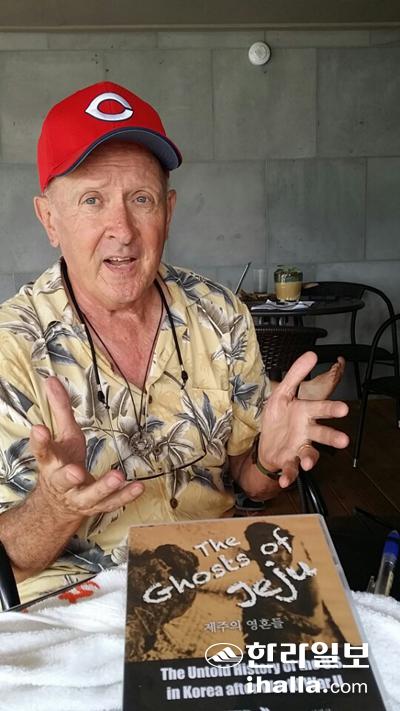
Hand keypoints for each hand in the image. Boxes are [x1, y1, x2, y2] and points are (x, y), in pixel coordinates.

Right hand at [30, 377, 143, 520]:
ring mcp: (80, 496)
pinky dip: (125, 495)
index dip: (40, 440)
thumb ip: (60, 409)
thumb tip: (51, 380)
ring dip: (103, 486)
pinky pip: (112, 502)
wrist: (59, 504)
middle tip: (75, 471)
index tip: (39, 428)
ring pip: (90, 495)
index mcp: (51, 462)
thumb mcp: (63, 434)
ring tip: (117, 476)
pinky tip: (138, 487)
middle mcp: (62, 482)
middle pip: (62, 479)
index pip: (42, 451)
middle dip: (68, 476)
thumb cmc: (63, 462)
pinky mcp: (97, 505)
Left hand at [259, 352, 348, 487]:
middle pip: (322, 434)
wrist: (266, 442)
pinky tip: (284, 480)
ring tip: (307, 462)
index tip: (344, 409)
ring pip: (310, 453)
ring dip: (310, 458)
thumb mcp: (282, 393)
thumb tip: (312, 354)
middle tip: (343, 440)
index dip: (332, 409)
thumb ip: (296, 374)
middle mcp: (306, 432)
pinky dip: (289, 475)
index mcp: (305, 413)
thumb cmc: (279, 418)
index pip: (321, 409)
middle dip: (333, 436)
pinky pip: (291, 469)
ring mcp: (298, 448)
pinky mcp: (288, 461)